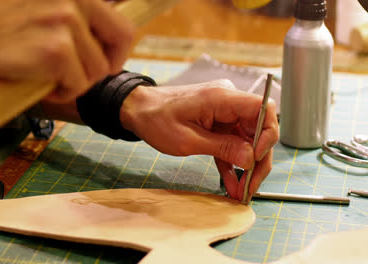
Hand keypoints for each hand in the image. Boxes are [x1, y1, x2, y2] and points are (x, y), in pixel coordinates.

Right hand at [0, 0, 132, 100]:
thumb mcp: (41, 8)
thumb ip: (73, 16)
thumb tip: (103, 37)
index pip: (120, 19)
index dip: (116, 45)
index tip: (106, 56)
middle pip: (122, 40)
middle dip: (105, 64)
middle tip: (82, 74)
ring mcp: (66, 21)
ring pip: (97, 69)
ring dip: (76, 80)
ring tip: (47, 76)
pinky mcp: (56, 50)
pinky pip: (78, 85)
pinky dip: (62, 92)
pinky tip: (40, 84)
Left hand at [120, 80, 278, 201]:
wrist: (138, 110)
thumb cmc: (156, 119)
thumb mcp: (187, 140)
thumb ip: (222, 148)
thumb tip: (251, 158)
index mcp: (222, 97)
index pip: (263, 109)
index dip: (268, 134)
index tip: (257, 159)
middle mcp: (228, 100)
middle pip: (258, 128)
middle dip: (258, 160)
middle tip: (251, 186)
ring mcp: (223, 112)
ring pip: (247, 139)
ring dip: (246, 166)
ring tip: (242, 191)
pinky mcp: (217, 122)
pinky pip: (232, 141)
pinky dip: (233, 161)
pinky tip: (233, 183)